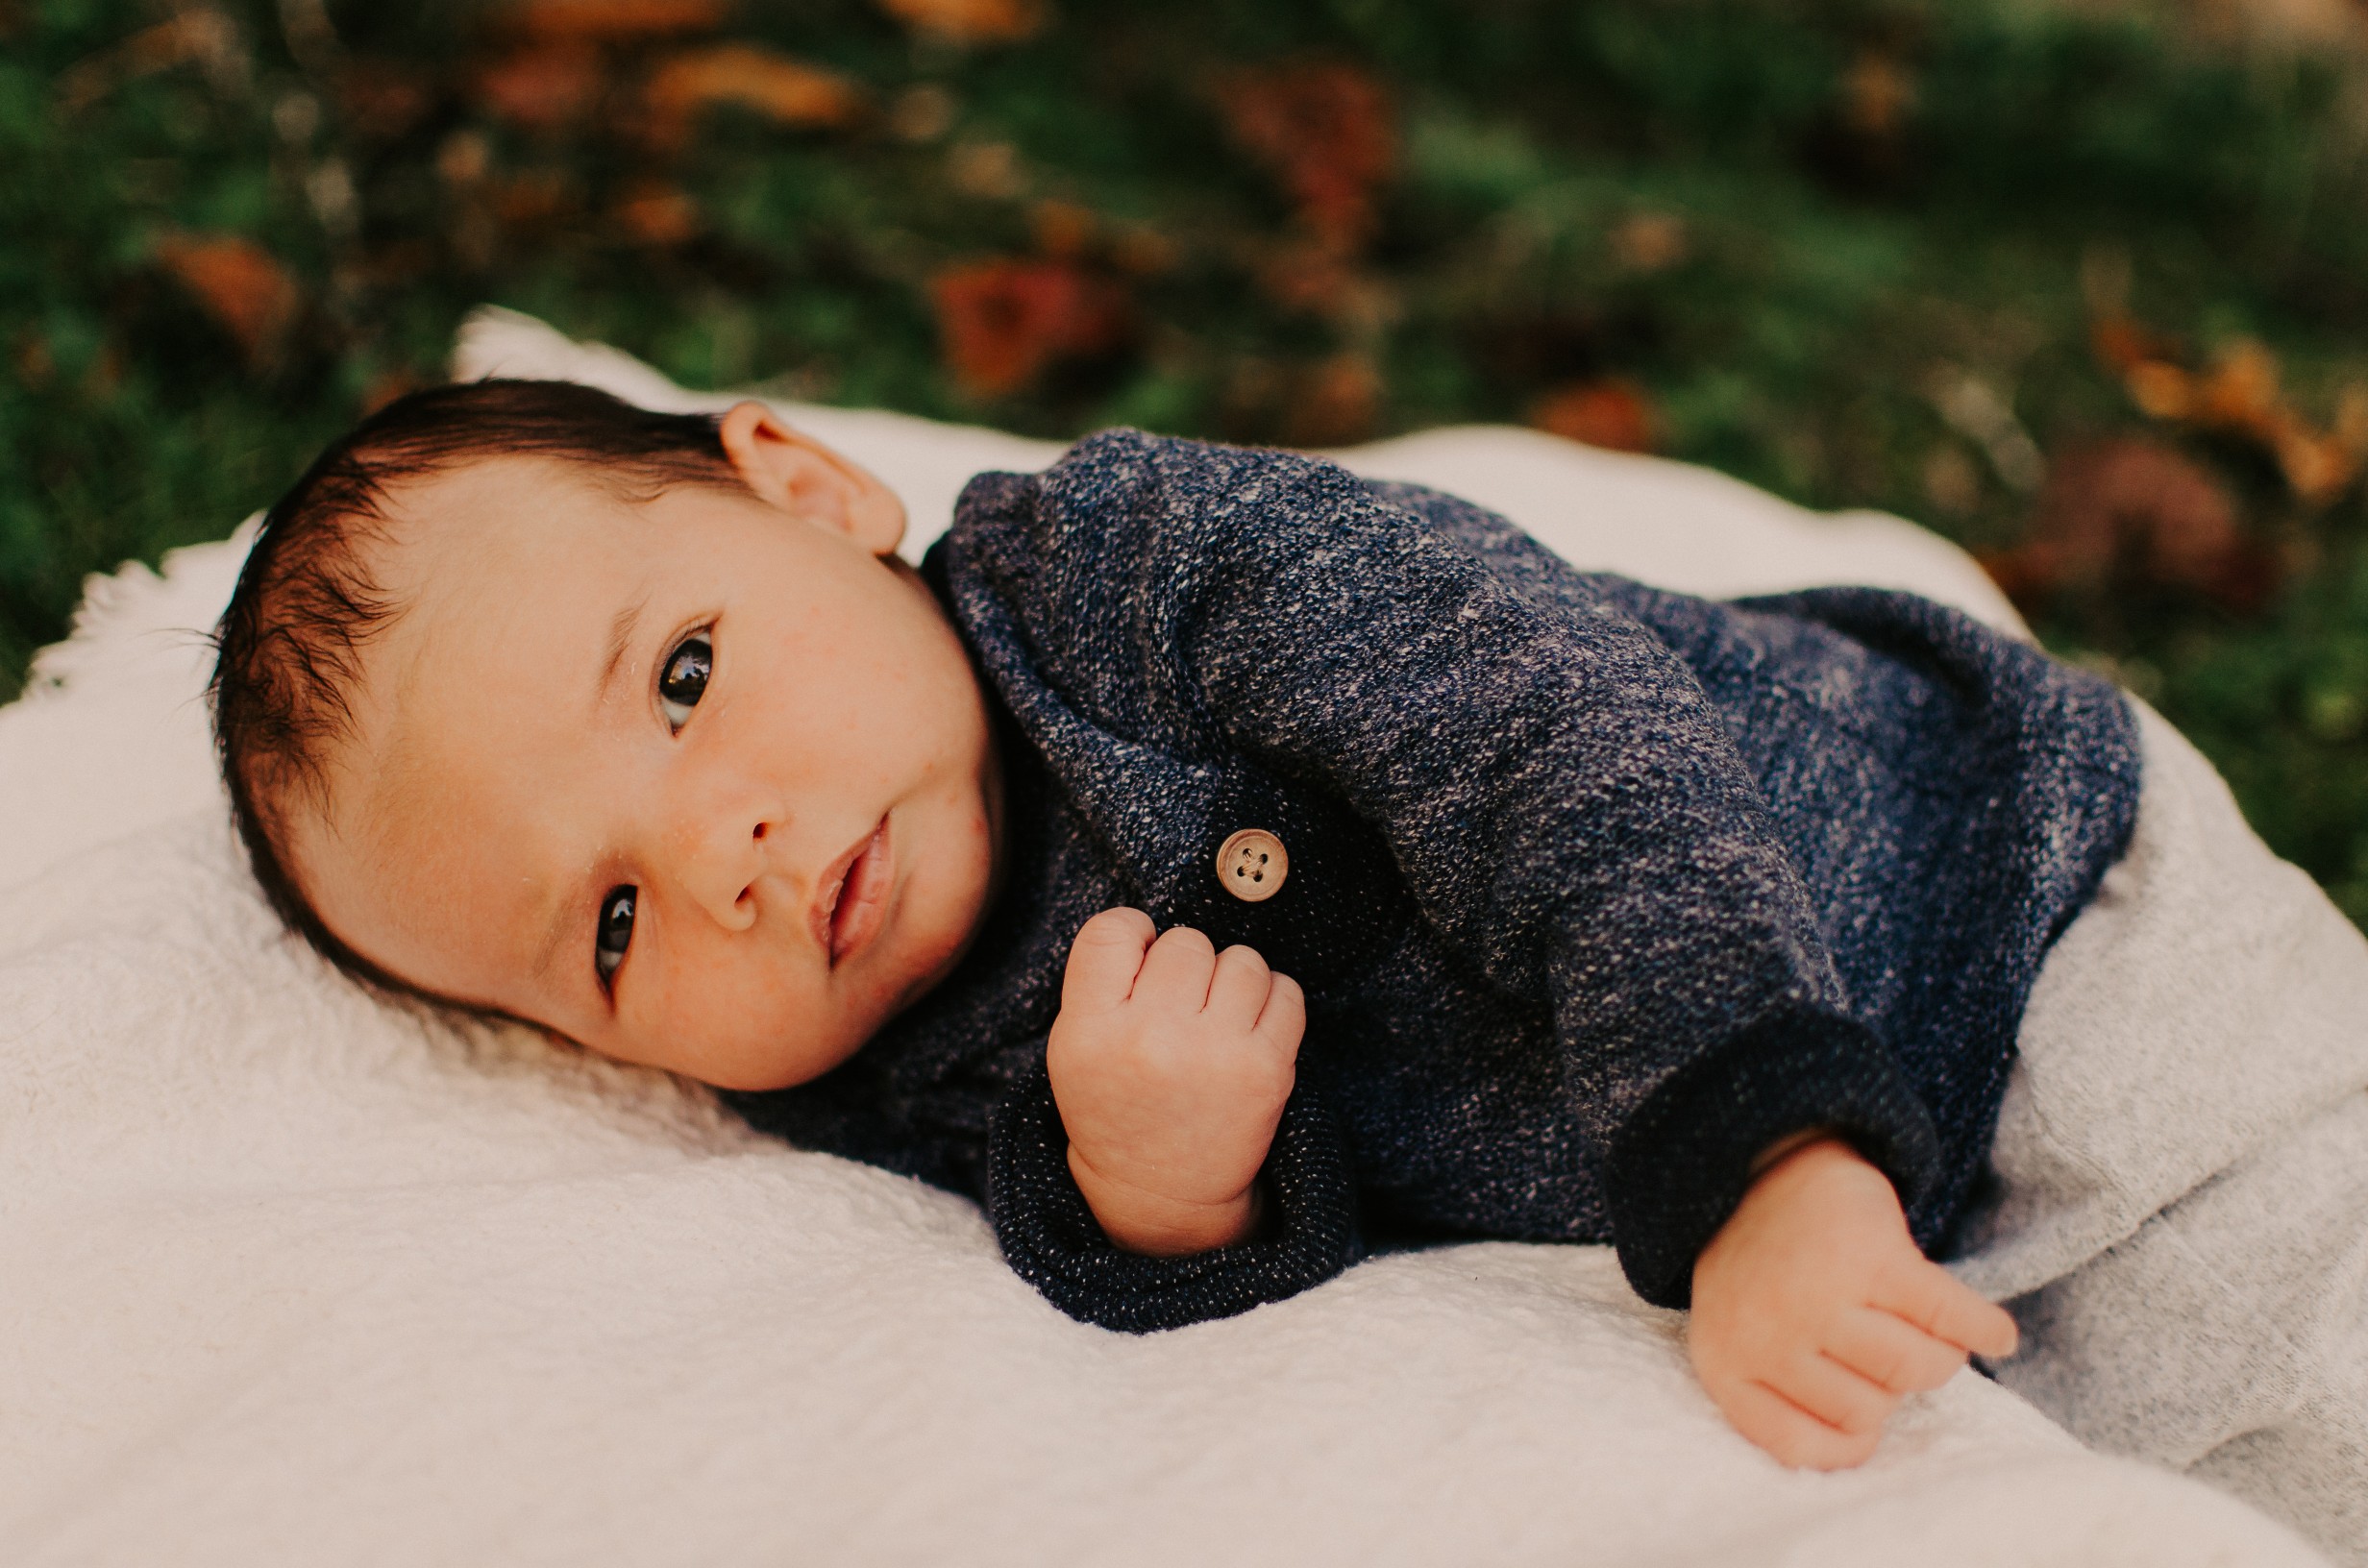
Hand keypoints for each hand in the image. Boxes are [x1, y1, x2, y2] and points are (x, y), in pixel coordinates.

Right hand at [1046, 907, 1305, 1256]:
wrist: (1162, 1192)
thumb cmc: (1117, 1105)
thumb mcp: (1075, 1046)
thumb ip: (1103, 981)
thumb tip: (1159, 924)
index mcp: (1091, 1031)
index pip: (1112, 930)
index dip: (1134, 934)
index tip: (1142, 961)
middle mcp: (1151, 1039)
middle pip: (1185, 941)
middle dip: (1187, 965)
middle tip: (1181, 1005)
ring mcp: (1214, 1053)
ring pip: (1241, 959)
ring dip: (1233, 979)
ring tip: (1217, 1017)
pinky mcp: (1266, 1070)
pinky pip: (1285, 992)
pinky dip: (1272, 1000)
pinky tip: (1248, 1028)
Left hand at [1689, 1137, 2018, 1468]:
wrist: (1761, 1160)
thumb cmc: (1765, 1267)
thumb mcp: (1743, 1333)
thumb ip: (1784, 1396)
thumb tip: (1865, 1449)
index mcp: (1727, 1364)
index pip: (1806, 1447)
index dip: (1847, 1436)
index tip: (1859, 1411)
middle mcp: (1766, 1333)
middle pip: (1871, 1411)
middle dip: (1886, 1380)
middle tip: (1871, 1332)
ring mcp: (1817, 1294)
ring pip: (1918, 1370)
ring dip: (1933, 1349)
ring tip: (1910, 1317)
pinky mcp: (1871, 1255)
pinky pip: (1951, 1318)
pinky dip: (1984, 1328)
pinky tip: (1997, 1334)